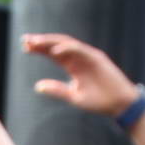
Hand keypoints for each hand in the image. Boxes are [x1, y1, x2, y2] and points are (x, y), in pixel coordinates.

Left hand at [22, 30, 137, 121]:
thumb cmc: (99, 101)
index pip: (53, 53)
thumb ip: (57, 90)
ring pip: (66, 43)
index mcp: (73, 66)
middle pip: (57, 45)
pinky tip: (54, 51)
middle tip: (25, 40)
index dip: (39, 49)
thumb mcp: (74, 96)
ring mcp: (88, 56)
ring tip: (35, 42)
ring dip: (51, 41)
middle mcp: (79, 58)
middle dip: (41, 42)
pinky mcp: (97, 58)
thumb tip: (37, 86)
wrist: (119, 105)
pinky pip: (80, 50)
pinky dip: (67, 48)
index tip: (25, 47)